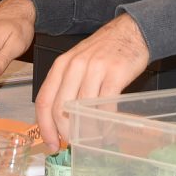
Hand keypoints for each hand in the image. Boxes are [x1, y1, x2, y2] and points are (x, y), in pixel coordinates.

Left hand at [34, 14, 149, 152]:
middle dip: (64, 132)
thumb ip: (68, 86)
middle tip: (72, 145)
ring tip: (91, 141)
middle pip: (60, 108)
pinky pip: (105, 103)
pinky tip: (107, 128)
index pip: (44, 100)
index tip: (50, 143)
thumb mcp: (78, 62)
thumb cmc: (105, 49)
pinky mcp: (115, 73)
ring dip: (85, 130)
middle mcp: (74, 66)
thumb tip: (61, 119)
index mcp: (61, 65)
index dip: (44, 126)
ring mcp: (94, 69)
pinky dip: (105, 120)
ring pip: (82, 108)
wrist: (131, 31)